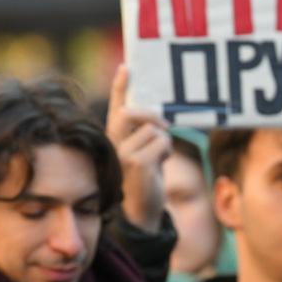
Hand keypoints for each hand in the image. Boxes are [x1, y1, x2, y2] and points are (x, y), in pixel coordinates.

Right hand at [106, 64, 171, 233]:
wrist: (141, 214)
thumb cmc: (145, 184)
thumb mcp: (147, 155)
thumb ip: (147, 137)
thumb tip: (160, 122)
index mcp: (115, 138)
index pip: (117, 107)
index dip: (121, 86)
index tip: (127, 67)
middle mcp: (114, 142)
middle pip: (135, 112)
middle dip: (153, 116)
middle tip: (165, 127)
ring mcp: (123, 151)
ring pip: (154, 129)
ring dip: (165, 142)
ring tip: (160, 158)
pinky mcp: (136, 161)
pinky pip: (161, 142)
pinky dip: (167, 151)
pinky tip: (161, 164)